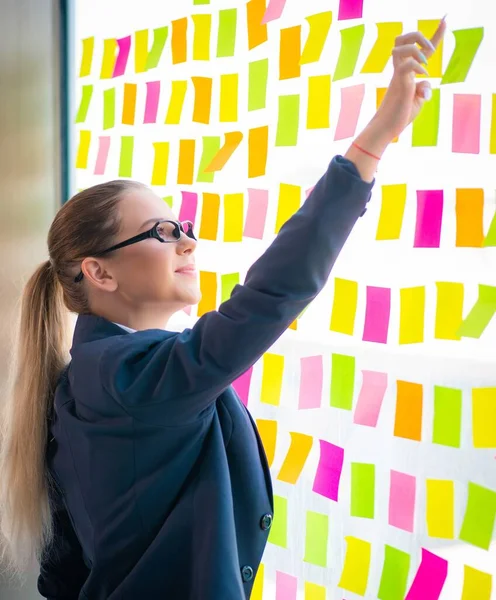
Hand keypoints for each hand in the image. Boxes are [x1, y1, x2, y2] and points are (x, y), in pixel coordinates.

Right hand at [371, 19, 446, 142]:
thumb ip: (423, 88)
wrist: (385, 129)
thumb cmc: (399, 116)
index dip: (435, 35)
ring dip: (417, 47)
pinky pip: (406, 65)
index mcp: (405, 73)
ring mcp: (398, 76)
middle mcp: (400, 70)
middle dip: (418, 36)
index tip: (445, 21)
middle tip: (430, 48)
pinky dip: (417, 65)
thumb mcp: (417, 101)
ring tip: (426, 61)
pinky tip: (423, 75)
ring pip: (401, 46)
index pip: (419, 49)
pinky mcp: (399, 85)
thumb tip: (425, 80)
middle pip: (403, 39)